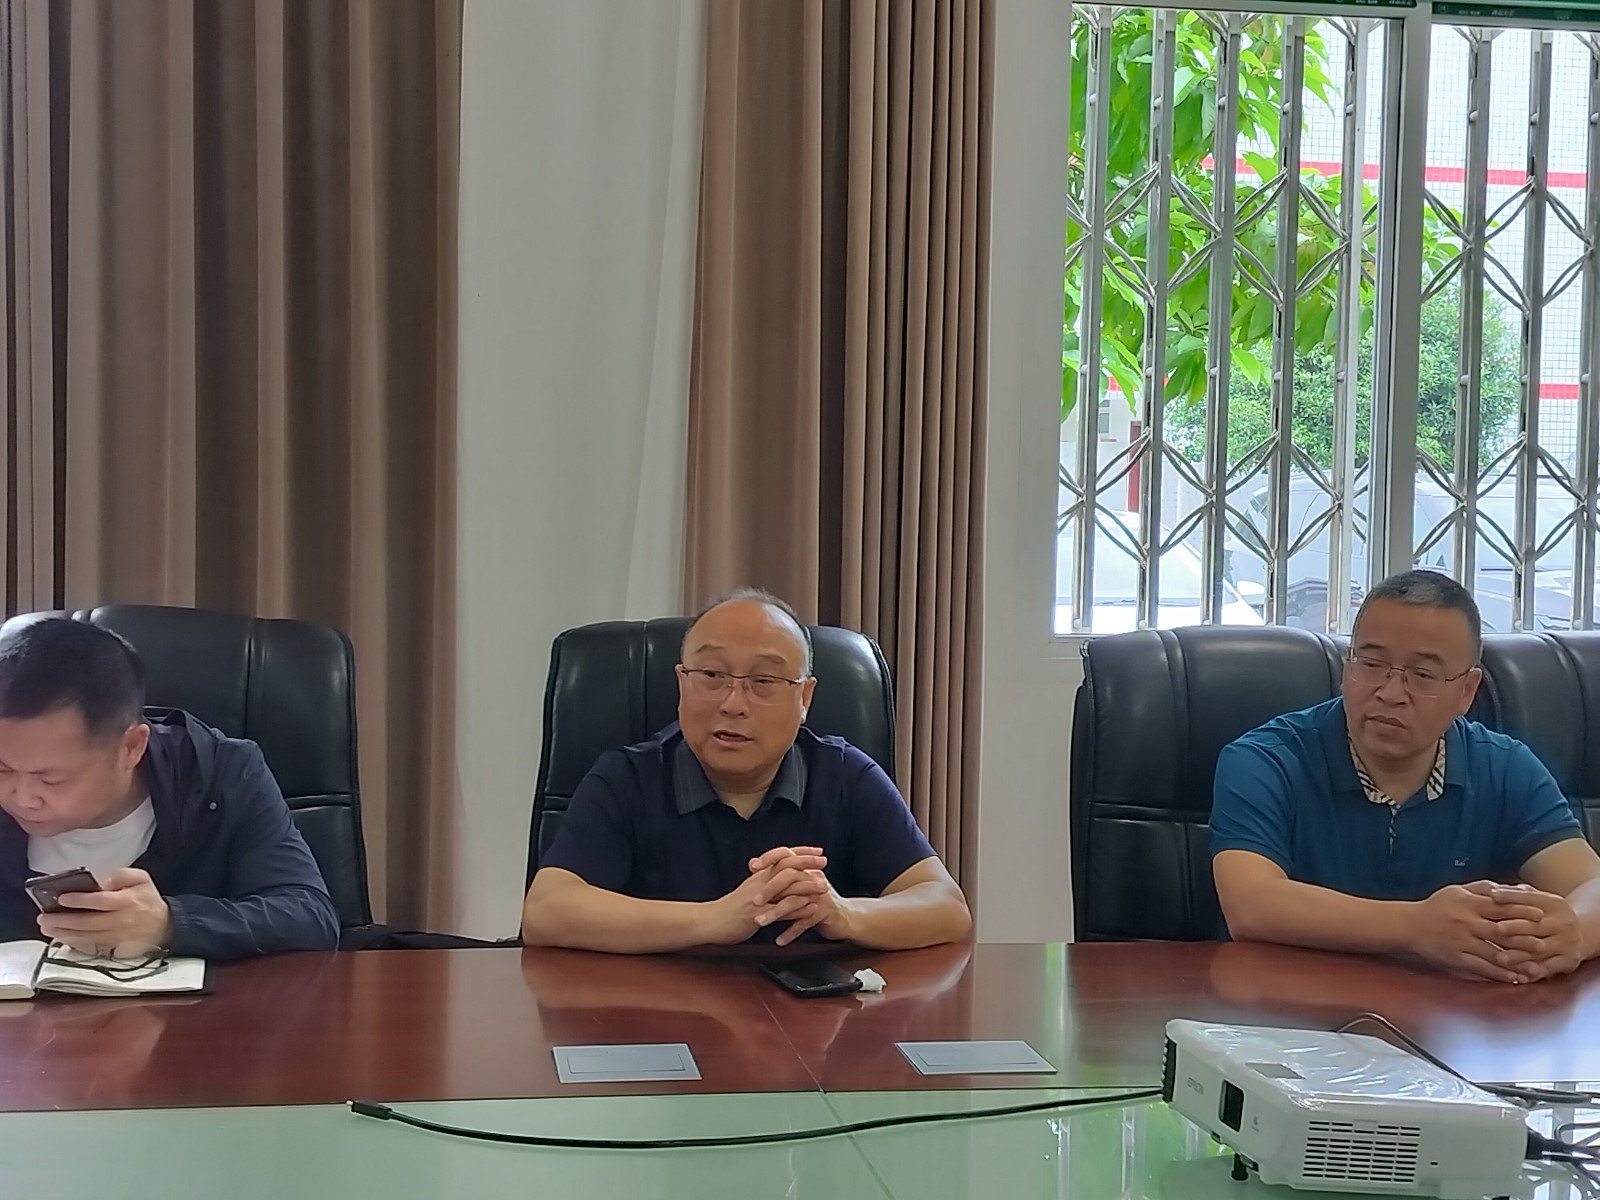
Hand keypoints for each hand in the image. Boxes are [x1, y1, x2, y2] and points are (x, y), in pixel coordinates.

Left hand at [37, 868, 171, 957]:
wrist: (164, 925)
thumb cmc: (147, 900)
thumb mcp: (141, 878)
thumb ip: (122, 875)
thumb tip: (102, 883)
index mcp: (128, 902)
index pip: (101, 902)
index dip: (80, 900)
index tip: (62, 899)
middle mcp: (121, 921)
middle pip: (88, 922)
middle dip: (63, 921)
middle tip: (44, 918)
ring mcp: (116, 938)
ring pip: (86, 937)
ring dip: (64, 933)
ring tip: (47, 928)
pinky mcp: (113, 948)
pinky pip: (90, 946)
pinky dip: (74, 943)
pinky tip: (62, 937)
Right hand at [705, 848, 827, 944]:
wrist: (710, 921)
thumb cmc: (728, 908)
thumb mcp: (747, 889)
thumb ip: (761, 881)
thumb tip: (775, 875)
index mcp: (757, 875)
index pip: (782, 856)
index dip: (801, 851)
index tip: (817, 850)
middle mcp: (759, 883)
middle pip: (786, 865)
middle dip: (808, 861)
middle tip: (824, 860)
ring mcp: (758, 898)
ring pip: (787, 887)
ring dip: (807, 885)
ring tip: (823, 886)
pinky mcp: (757, 915)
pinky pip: (781, 911)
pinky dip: (799, 909)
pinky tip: (811, 910)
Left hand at [747, 847, 851, 945]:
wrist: (844, 918)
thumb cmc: (816, 901)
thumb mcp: (798, 885)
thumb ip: (777, 875)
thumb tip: (751, 863)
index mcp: (805, 868)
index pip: (786, 855)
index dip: (769, 858)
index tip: (752, 867)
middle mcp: (813, 878)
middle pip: (789, 877)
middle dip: (769, 889)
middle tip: (754, 902)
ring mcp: (820, 895)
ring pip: (794, 902)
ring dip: (775, 914)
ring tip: (760, 922)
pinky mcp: (825, 912)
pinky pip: (805, 922)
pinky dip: (791, 932)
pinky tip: (780, 940)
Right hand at [1404, 881, 1545, 982]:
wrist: (1408, 925)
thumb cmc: (1435, 907)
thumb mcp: (1456, 890)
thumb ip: (1481, 889)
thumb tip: (1506, 889)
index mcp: (1467, 904)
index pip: (1499, 907)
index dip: (1521, 911)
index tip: (1540, 915)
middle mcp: (1466, 923)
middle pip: (1500, 931)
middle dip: (1523, 939)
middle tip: (1544, 944)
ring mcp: (1461, 942)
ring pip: (1493, 953)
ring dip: (1516, 961)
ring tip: (1536, 967)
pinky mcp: (1456, 958)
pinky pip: (1481, 968)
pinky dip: (1499, 974)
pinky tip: (1514, 978)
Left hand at [1484, 885, 1583, 981]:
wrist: (1579, 933)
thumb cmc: (1545, 913)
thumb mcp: (1536, 899)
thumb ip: (1516, 895)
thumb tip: (1492, 891)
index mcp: (1554, 904)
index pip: (1531, 898)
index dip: (1511, 897)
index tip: (1493, 896)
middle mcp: (1563, 924)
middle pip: (1536, 926)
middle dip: (1515, 927)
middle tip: (1496, 929)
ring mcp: (1566, 944)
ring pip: (1540, 950)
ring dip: (1520, 955)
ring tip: (1500, 958)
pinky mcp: (1567, 962)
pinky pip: (1547, 969)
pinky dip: (1531, 972)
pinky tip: (1518, 976)